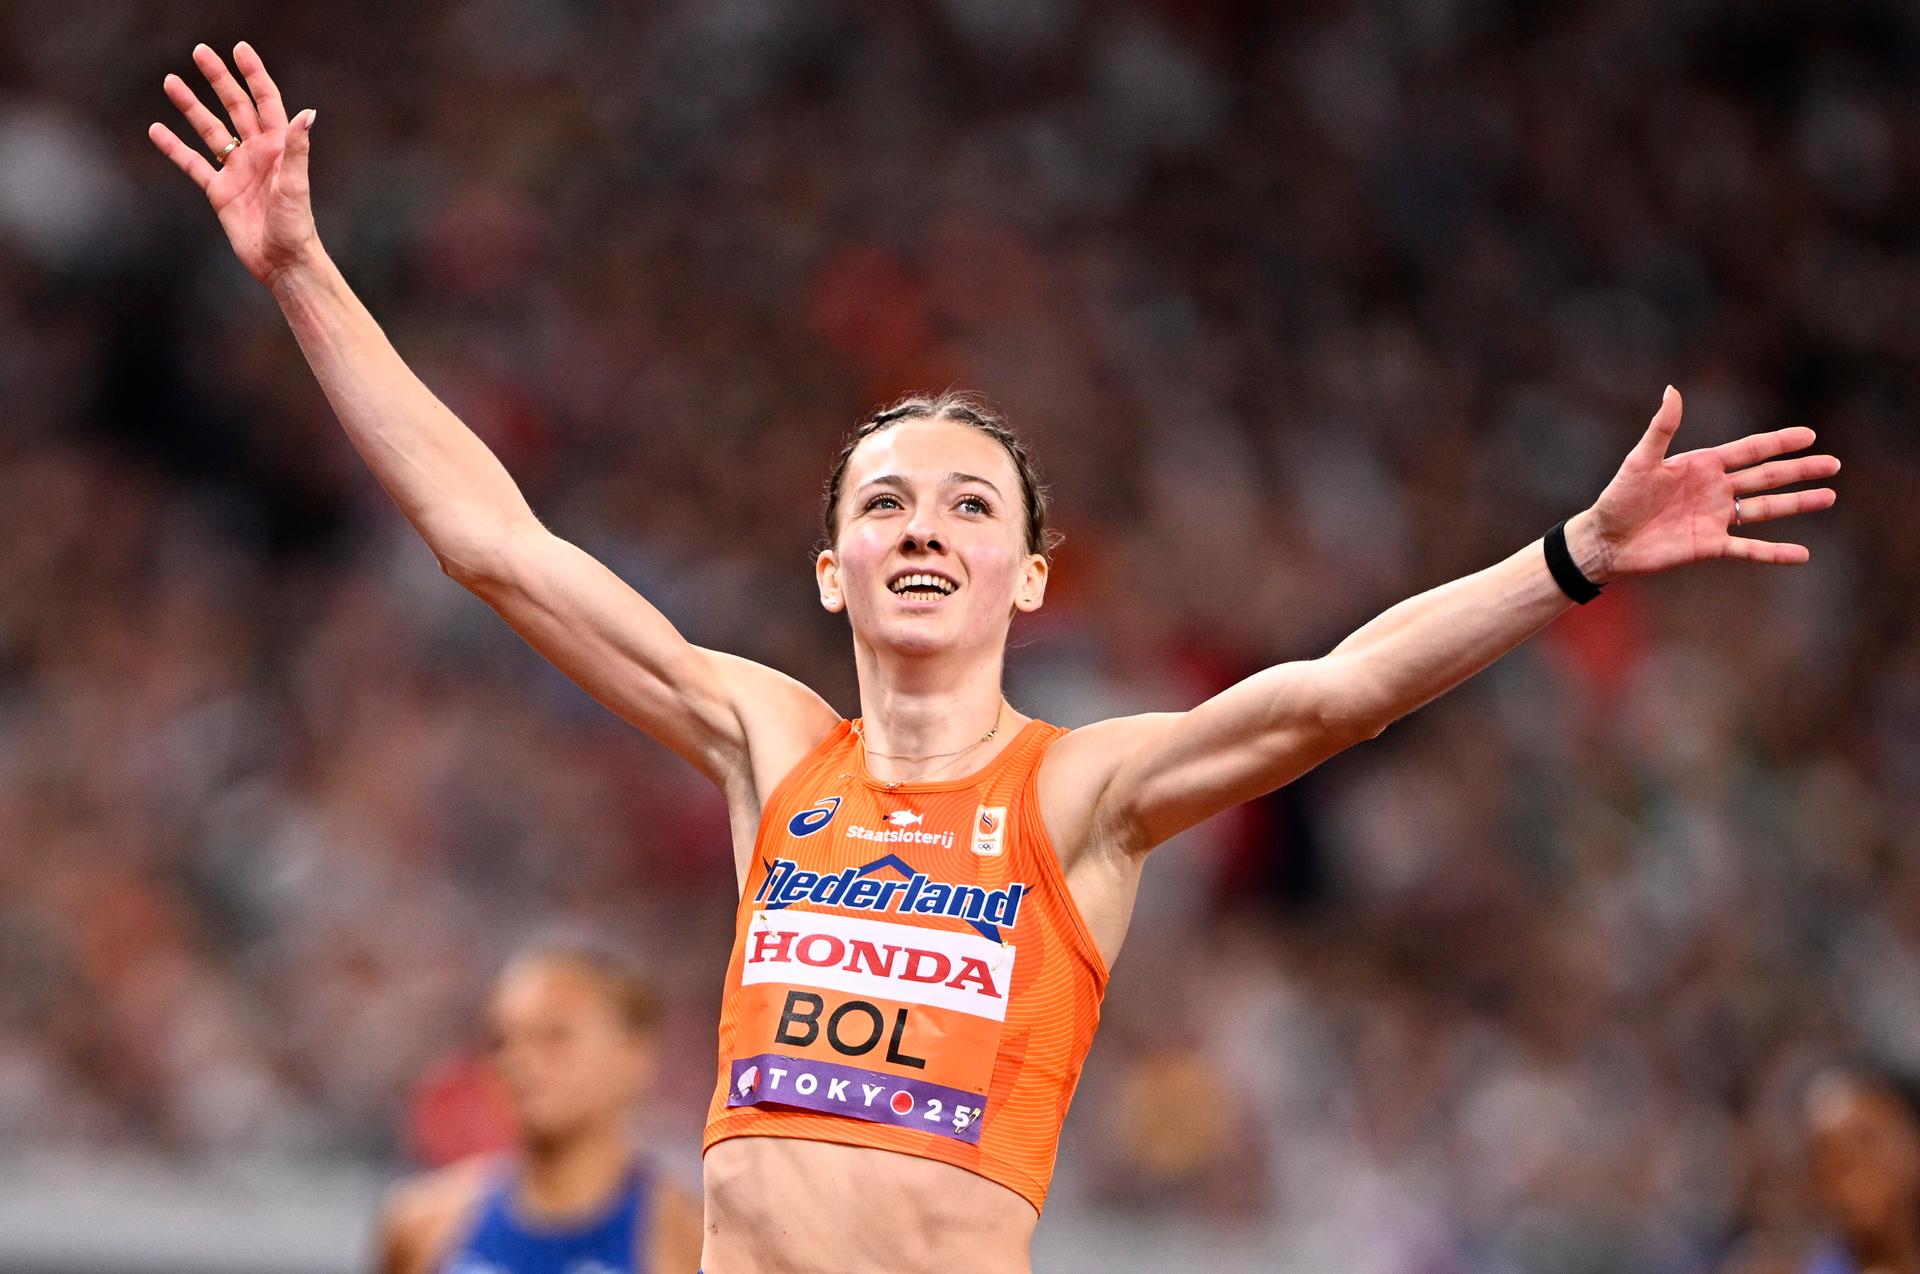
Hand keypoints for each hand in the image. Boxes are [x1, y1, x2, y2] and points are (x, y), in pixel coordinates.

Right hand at [148, 42, 317, 286]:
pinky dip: (174, 147)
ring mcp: (236, 171)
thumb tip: (307, 114)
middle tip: (200, 52)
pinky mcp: (219, 191)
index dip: (254, 75)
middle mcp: (257, 154)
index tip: (239, 49)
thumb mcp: (296, 184)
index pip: (265, 102)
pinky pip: (193, 163)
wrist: (282, 263)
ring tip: (171, 81)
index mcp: (278, 148)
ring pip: (209, 130)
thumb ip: (297, 148)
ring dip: (191, 106)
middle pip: (235, 107)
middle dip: (219, 79)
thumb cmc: (295, 226)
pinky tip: (156, 129)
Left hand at [1572, 386, 1838, 581]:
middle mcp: (1714, 490)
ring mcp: (1715, 519)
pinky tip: (1802, 553)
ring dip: (1797, 503)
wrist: (1604, 540)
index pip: (1749, 451)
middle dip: (1800, 470)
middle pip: (1766, 477)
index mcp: (1702, 465)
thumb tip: (1672, 390)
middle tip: (1833, 464)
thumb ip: (1662, 428)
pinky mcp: (1709, 546)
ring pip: (1765, 509)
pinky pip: (1749, 549)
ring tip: (1828, 496)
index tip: (1809, 435)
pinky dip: (1774, 552)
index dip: (1779, 443)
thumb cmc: (1617, 498)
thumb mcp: (1640, 460)